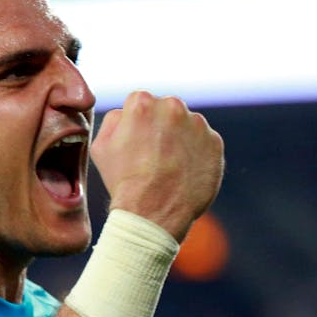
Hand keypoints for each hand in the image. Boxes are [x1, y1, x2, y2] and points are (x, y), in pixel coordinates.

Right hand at [92, 91, 223, 242]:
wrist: (152, 214)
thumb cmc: (124, 182)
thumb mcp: (101, 147)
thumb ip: (114, 120)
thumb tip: (126, 113)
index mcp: (143, 103)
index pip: (140, 102)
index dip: (136, 123)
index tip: (136, 142)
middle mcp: (173, 107)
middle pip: (166, 109)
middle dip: (160, 127)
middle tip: (152, 156)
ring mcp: (197, 124)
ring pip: (187, 125)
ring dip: (179, 139)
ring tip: (168, 167)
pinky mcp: (215, 142)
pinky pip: (204, 143)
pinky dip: (196, 154)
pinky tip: (183, 173)